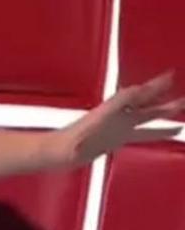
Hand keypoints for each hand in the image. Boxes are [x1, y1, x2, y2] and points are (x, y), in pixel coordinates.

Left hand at [50, 71, 183, 166]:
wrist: (57, 154)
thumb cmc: (69, 142)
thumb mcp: (89, 128)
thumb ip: (109, 113)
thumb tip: (131, 97)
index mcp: (110, 112)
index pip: (134, 95)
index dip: (152, 86)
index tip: (170, 75)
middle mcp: (116, 116)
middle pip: (144, 102)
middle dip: (162, 94)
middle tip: (180, 88)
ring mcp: (118, 127)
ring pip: (147, 116)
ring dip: (164, 111)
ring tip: (182, 105)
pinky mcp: (118, 138)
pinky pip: (144, 133)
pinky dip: (160, 131)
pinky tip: (173, 131)